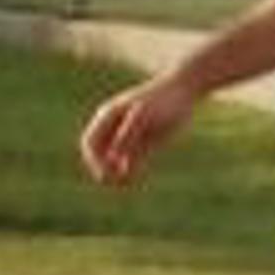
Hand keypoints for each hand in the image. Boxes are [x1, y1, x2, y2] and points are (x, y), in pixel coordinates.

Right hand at [79, 75, 198, 188]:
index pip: (90, 143)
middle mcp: (115, 127)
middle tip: (112, 182)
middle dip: (103, 169)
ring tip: (125, 182)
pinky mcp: (143, 145)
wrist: (184, 92)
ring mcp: (128, 136)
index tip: (103, 172)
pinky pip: (131, 163)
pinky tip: (135, 178)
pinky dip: (130, 173)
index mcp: (109, 116)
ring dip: (116, 174)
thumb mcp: (145, 115)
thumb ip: (129, 134)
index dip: (93, 160)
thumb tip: (113, 156)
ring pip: (114, 162)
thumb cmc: (163, 100)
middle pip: (99, 155)